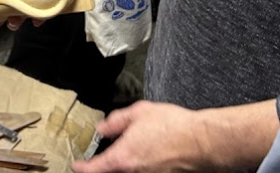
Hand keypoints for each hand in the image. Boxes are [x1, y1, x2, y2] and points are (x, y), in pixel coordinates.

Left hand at [74, 101, 214, 172]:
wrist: (202, 143)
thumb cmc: (174, 127)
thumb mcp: (139, 113)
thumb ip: (116, 121)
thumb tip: (102, 128)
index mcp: (123, 158)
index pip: (93, 170)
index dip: (81, 168)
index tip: (76, 165)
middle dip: (101, 168)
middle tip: (97, 161)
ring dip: (120, 166)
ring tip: (126, 153)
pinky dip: (136, 167)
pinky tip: (143, 156)